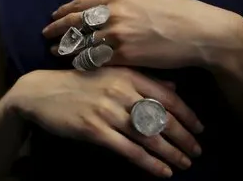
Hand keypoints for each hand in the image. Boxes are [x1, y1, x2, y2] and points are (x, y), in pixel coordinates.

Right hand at [8, 67, 203, 177]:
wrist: (42, 92)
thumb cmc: (79, 82)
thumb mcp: (111, 72)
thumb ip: (142, 79)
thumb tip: (174, 87)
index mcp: (127, 74)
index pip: (167, 96)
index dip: (187, 114)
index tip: (201, 128)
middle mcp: (120, 90)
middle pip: (161, 117)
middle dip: (183, 137)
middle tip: (198, 151)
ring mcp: (107, 110)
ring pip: (148, 136)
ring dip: (171, 153)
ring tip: (185, 163)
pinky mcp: (94, 129)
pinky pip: (128, 150)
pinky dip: (149, 163)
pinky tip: (163, 171)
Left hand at [43, 0, 242, 69]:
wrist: (199, 33)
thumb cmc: (178, 11)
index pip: (81, 4)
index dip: (64, 11)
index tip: (54, 16)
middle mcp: (114, 15)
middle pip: (75, 23)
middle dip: (57, 29)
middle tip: (45, 35)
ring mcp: (118, 37)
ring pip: (82, 44)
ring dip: (65, 48)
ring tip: (54, 51)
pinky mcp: (126, 57)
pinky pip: (96, 61)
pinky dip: (83, 62)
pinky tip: (75, 65)